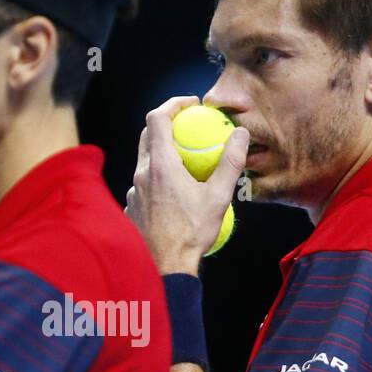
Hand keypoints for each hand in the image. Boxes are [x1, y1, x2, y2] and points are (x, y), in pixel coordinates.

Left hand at [124, 95, 248, 273]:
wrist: (165, 268)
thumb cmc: (191, 234)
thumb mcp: (218, 197)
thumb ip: (230, 163)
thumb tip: (240, 134)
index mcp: (160, 165)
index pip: (157, 118)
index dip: (173, 104)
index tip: (191, 105)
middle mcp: (142, 175)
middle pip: (148, 136)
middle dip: (167, 125)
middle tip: (188, 129)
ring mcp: (134, 192)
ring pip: (145, 162)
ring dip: (163, 155)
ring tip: (185, 164)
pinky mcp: (132, 208)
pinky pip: (144, 185)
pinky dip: (158, 180)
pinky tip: (174, 194)